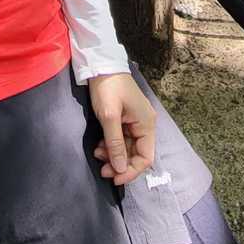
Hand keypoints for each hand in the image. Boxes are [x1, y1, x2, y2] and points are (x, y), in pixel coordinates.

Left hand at [89, 72, 155, 186]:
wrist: (101, 65)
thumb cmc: (107, 88)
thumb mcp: (109, 117)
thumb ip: (115, 143)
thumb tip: (119, 168)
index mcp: (146, 124)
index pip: (145, 157)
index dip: (131, 171)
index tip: (114, 178)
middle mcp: (144, 125)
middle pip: (136, 154)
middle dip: (119, 163)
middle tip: (101, 168)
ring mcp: (135, 122)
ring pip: (127, 148)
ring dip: (113, 155)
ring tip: (97, 153)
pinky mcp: (125, 119)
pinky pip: (121, 139)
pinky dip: (111, 145)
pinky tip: (100, 145)